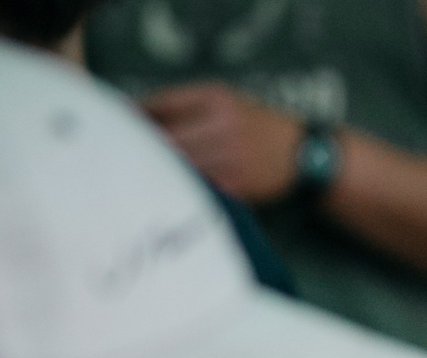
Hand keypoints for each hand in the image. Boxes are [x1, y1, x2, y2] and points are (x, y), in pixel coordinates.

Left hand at [141, 83, 308, 204]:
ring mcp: (230, 157)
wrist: (305, 156)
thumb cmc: (258, 127)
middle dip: (146, 148)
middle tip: (128, 155)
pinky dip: (184, 188)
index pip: (162, 103)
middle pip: (167, 138)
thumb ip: (185, 105)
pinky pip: (198, 186)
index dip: (137, 115)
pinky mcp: (236, 185)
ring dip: (162, 171)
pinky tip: (175, 190)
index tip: (121, 124)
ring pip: (180, 165)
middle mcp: (223, 126)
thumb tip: (137, 117)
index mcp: (217, 98)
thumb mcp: (227, 101)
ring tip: (148, 175)